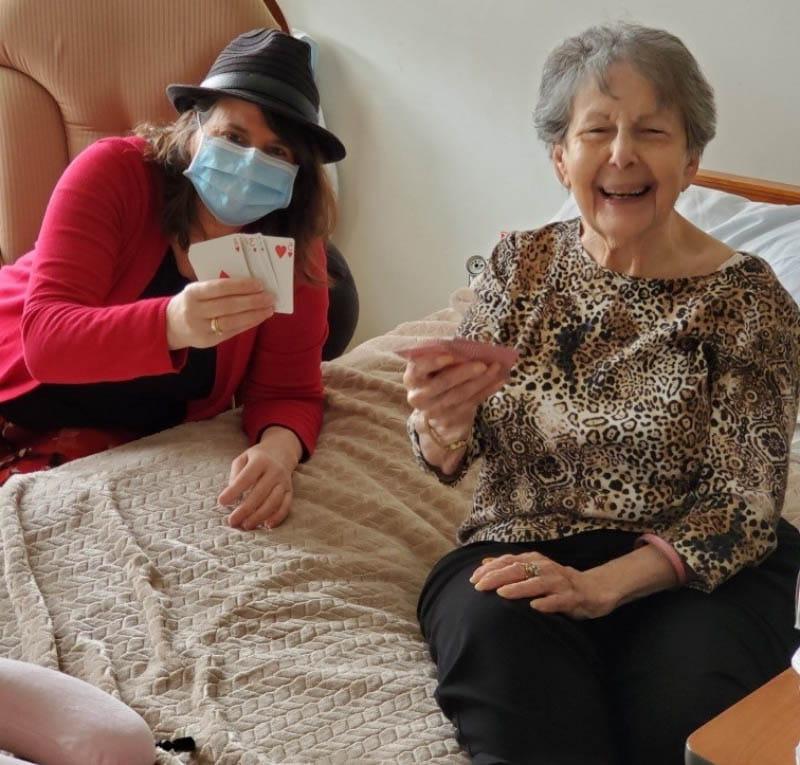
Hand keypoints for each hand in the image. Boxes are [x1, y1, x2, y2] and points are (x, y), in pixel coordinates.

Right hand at [166, 278, 274, 349]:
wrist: (170, 326)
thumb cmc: (191, 303)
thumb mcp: (197, 291)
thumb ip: (217, 288)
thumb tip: (251, 286)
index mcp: (192, 293)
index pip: (219, 288)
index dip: (241, 286)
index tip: (260, 284)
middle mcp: (195, 311)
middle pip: (228, 306)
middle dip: (252, 301)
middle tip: (270, 296)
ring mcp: (201, 328)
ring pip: (232, 321)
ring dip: (254, 314)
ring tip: (269, 308)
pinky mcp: (209, 341)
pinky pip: (232, 332)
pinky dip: (248, 324)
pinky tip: (259, 318)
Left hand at [219, 441, 294, 530]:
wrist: (281, 452)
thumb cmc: (256, 459)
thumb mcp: (243, 459)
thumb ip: (236, 475)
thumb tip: (231, 496)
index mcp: (260, 461)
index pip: (246, 478)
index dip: (234, 491)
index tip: (221, 502)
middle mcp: (274, 471)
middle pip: (260, 493)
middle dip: (245, 509)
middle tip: (232, 521)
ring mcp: (284, 482)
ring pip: (273, 501)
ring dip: (260, 516)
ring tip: (246, 525)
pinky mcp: (289, 491)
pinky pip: (286, 506)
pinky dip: (277, 517)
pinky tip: (267, 525)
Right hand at [403, 353, 507, 440]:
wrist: (435, 408)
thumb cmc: (436, 377)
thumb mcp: (433, 367)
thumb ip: (444, 356)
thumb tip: (467, 346)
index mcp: (411, 377)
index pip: (419, 369)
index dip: (433, 362)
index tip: (450, 356)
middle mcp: (419, 396)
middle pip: (443, 383)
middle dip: (464, 372)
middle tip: (483, 363)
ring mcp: (433, 410)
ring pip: (460, 395)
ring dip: (481, 381)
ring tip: (496, 368)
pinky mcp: (449, 419)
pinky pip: (471, 404)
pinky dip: (486, 391)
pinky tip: (498, 381)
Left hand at [469, 552, 617, 618]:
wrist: (593, 588)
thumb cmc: (557, 582)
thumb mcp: (534, 570)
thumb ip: (512, 566)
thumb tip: (484, 563)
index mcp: (535, 561)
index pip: (508, 562)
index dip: (490, 569)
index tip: (473, 579)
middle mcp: (546, 568)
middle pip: (519, 570)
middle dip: (497, 577)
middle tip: (479, 586)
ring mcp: (560, 582)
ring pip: (537, 583)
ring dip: (519, 588)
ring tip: (502, 593)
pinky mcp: (573, 597)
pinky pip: (559, 600)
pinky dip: (547, 603)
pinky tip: (535, 607)